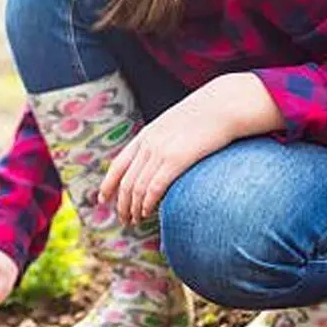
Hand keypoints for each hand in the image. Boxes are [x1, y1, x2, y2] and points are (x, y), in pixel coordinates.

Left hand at [99, 73, 283, 226]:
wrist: (223, 105)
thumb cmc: (205, 117)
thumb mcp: (176, 125)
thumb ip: (164, 141)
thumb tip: (161, 159)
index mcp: (146, 135)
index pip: (118, 164)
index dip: (108, 184)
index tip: (102, 199)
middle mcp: (148, 144)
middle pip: (125, 181)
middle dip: (121, 204)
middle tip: (123, 220)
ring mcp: (160, 151)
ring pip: (137, 187)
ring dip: (133, 208)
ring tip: (135, 221)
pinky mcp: (176, 159)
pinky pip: (154, 187)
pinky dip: (147, 203)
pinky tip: (147, 212)